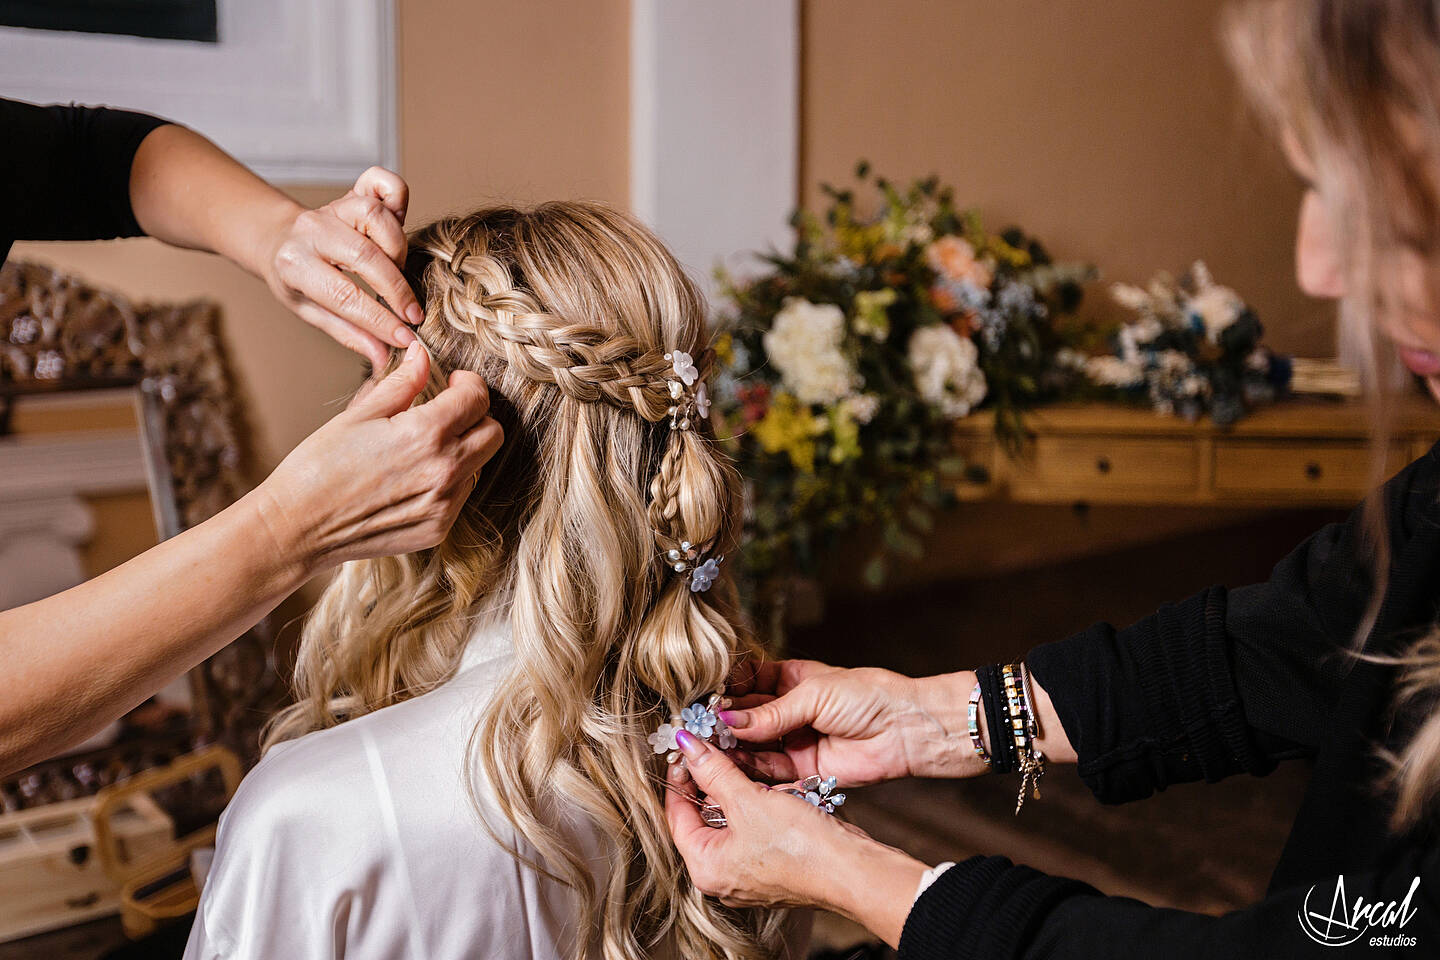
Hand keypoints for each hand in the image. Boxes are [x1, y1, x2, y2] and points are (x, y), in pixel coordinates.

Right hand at [252, 341, 502, 568]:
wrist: (297, 527)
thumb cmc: (318, 467)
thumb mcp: (359, 414)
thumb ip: (402, 384)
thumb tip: (423, 356)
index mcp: (426, 434)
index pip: (477, 398)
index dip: (468, 384)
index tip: (453, 383)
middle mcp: (445, 472)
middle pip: (493, 433)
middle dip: (476, 416)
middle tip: (447, 411)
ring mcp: (444, 506)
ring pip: (479, 465)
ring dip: (463, 449)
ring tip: (422, 447)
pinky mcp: (437, 529)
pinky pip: (460, 496)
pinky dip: (448, 481)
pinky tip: (413, 477)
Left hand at [258, 166, 423, 366]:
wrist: (276, 239)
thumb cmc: (295, 280)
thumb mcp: (311, 312)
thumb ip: (350, 334)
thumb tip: (384, 359)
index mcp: (295, 266)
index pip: (344, 296)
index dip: (380, 320)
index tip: (406, 338)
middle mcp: (312, 231)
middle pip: (365, 256)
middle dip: (396, 289)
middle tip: (412, 314)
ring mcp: (332, 208)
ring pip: (376, 217)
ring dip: (397, 248)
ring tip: (398, 271)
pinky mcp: (350, 193)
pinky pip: (381, 183)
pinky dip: (397, 197)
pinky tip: (399, 221)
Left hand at [665, 729, 926, 948]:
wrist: (850, 870)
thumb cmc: (800, 846)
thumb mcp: (749, 800)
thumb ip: (714, 771)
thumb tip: (687, 746)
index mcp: (705, 867)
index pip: (676, 815)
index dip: (680, 777)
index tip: (687, 749)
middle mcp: (721, 876)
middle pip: (703, 818)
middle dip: (711, 782)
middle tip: (715, 749)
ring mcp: (747, 874)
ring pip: (731, 821)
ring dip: (736, 791)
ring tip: (744, 764)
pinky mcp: (771, 866)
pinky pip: (754, 829)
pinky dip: (757, 806)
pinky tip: (768, 787)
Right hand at [721, 660, 980, 785]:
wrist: (905, 729)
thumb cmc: (868, 696)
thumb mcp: (813, 694)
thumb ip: (770, 712)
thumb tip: (729, 719)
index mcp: (791, 679)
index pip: (748, 682)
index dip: (727, 689)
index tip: (705, 696)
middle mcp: (790, 710)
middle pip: (747, 716)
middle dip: (724, 721)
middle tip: (699, 727)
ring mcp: (796, 739)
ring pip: (754, 745)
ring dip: (733, 747)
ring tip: (709, 748)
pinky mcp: (804, 769)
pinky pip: (770, 771)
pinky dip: (750, 769)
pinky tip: (731, 765)